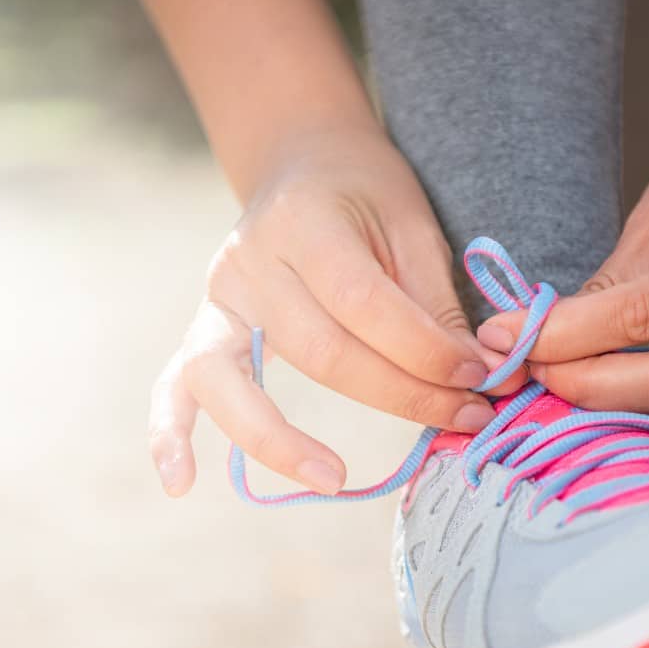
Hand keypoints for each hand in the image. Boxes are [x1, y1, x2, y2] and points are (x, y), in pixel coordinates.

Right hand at [149, 127, 523, 496]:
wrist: (302, 164)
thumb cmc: (364, 195)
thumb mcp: (411, 224)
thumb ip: (433, 301)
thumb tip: (475, 377)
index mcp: (304, 221)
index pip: (363, 303)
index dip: (425, 350)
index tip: (479, 378)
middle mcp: (249, 261)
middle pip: (317, 350)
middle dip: (397, 395)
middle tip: (461, 421)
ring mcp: (217, 297)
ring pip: (233, 378)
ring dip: (279, 438)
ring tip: (333, 479)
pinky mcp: (203, 327)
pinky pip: (175, 385)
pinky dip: (169, 433)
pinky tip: (178, 483)